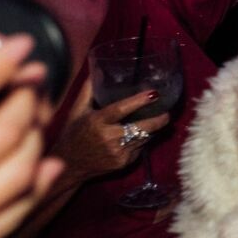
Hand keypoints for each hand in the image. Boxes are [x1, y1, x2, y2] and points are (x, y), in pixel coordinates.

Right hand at [53, 89, 171, 181]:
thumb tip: (96, 71)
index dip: (139, 101)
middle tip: (167, 112)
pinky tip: (141, 135)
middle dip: (159, 120)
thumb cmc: (73, 134)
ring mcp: (117, 152)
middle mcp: (109, 138)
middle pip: (142, 127)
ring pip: (144, 138)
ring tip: (160, 119)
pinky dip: (142, 141)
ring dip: (153, 129)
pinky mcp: (123, 163)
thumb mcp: (77, 112)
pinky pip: (140, 148)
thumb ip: (88, 92)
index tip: (154, 93)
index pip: (121, 109)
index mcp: (97, 122)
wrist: (69, 165)